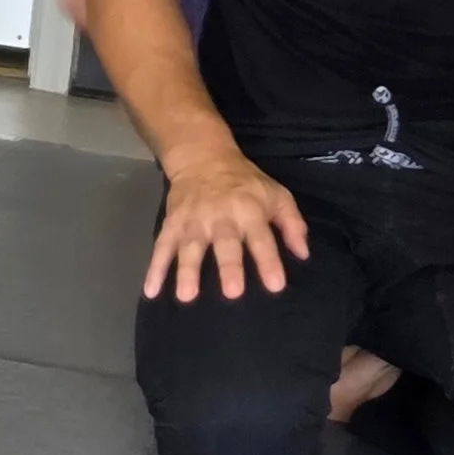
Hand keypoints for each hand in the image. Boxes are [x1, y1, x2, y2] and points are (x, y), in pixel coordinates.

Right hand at [145, 149, 310, 303]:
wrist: (203, 158)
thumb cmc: (246, 183)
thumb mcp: (277, 195)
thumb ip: (293, 224)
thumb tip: (303, 254)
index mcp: (250, 211)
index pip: (262, 238)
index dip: (269, 261)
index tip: (275, 285)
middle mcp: (221, 217)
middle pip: (225, 244)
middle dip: (229, 267)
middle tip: (232, 293)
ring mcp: (193, 221)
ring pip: (190, 247)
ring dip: (187, 271)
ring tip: (186, 296)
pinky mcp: (172, 223)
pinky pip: (162, 247)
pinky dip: (154, 269)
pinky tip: (150, 291)